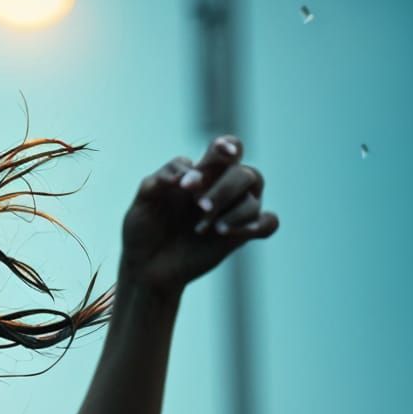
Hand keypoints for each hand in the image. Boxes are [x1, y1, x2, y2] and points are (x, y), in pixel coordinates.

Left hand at [119, 134, 278, 298]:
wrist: (145, 266)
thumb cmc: (144, 229)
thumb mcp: (142, 201)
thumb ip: (161, 179)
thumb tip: (187, 173)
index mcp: (204, 172)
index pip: (228, 149)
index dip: (228, 147)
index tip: (220, 153)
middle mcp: (224, 188)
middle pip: (244, 174)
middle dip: (223, 190)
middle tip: (199, 207)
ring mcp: (234, 212)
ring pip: (253, 200)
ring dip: (232, 213)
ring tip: (201, 229)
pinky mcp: (240, 235)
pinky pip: (269, 223)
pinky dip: (259, 225)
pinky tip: (229, 233)